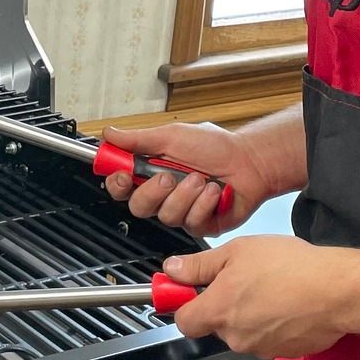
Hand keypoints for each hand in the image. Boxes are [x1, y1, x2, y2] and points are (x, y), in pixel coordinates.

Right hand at [101, 119, 272, 236]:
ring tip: (202, 178)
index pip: (121, 185)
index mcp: (151, 171)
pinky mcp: (199, 224)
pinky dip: (204, 203)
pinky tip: (214, 192)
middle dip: (154, 192)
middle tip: (170, 176)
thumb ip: (138, 139)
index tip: (123, 175)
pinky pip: (190, 221)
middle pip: (137, 206)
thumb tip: (109, 134)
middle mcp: (163, 194)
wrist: (249, 161)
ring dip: (185, 194)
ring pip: (166, 215)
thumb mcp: (173, 136)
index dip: (117, 183)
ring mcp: (181, 211)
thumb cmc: (216, 146)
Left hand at [157, 234, 344, 358]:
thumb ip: (199, 265)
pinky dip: (273, 324)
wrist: (336, 291)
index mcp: (218, 311)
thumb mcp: (237, 251)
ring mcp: (261, 349)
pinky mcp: (284, 353)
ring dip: (250, 314)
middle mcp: (235, 337)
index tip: (193, 290)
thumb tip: (171, 271)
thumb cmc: (287, 266)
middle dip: (224, 306)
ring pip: (243, 332)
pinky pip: (268, 339)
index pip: (183, 321)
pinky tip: (288, 303)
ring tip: (272, 288)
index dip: (186, 304)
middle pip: (215, 325)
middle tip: (244, 279)